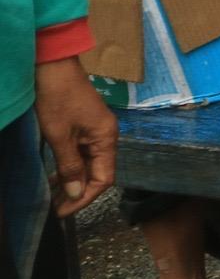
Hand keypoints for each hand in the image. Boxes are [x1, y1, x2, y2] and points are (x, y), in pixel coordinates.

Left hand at [33, 57, 115, 214]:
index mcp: (106, 138)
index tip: (63, 211)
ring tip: (52, 196)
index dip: (84, 198)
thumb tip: (76, 193)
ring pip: (89, 164)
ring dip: (73, 181)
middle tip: (55, 208)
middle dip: (78, 192)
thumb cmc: (58, 99)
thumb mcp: (59, 136)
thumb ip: (69, 166)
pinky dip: (70, 167)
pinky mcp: (85, 125)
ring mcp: (96, 130)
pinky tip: (55, 175)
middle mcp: (106, 136)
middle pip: (98, 173)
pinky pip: (82, 153)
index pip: (103, 178)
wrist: (54, 67)